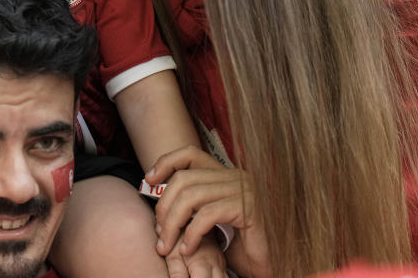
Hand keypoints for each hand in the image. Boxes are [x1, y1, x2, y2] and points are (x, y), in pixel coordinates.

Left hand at [147, 145, 270, 277]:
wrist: (270, 264)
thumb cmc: (239, 246)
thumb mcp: (210, 220)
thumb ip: (191, 205)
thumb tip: (156, 196)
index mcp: (225, 174)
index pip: (190, 153)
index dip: (165, 162)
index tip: (148, 181)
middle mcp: (235, 176)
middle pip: (184, 178)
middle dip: (163, 206)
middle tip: (159, 234)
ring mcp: (244, 190)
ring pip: (191, 196)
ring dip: (172, 223)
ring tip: (167, 246)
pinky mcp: (248, 209)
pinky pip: (207, 215)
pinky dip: (191, 233)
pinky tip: (187, 249)